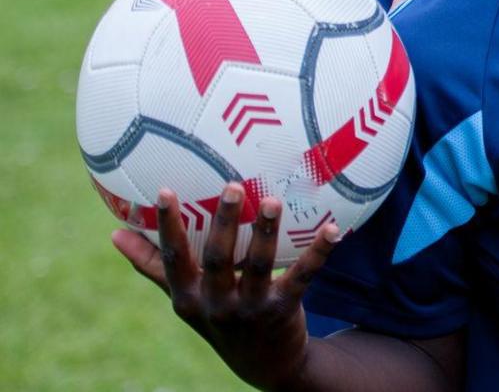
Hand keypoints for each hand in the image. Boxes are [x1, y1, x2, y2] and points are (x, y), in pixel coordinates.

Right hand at [113, 184, 337, 390]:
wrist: (264, 363)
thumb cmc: (218, 316)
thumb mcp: (184, 298)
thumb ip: (153, 266)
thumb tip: (114, 233)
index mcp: (187, 296)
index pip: (173, 258)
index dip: (168, 226)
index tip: (166, 191)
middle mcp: (214, 304)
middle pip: (216, 259)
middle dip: (223, 223)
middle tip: (231, 186)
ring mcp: (248, 309)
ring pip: (256, 266)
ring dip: (264, 232)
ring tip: (272, 201)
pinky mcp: (281, 310)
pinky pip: (301, 277)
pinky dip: (318, 253)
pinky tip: (332, 229)